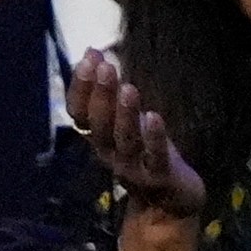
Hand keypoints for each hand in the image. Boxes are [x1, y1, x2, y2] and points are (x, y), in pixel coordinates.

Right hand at [68, 52, 206, 221]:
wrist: (170, 199)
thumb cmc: (144, 150)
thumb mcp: (123, 118)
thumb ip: (108, 88)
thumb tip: (92, 51)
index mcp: (98, 138)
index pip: (79, 113)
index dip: (81, 88)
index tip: (89, 59)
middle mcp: (110, 153)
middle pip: (100, 126)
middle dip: (101, 96)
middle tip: (106, 69)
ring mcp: (134, 168)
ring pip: (124, 141)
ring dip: (125, 115)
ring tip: (129, 88)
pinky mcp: (160, 177)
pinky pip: (155, 157)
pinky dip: (154, 138)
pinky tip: (155, 116)